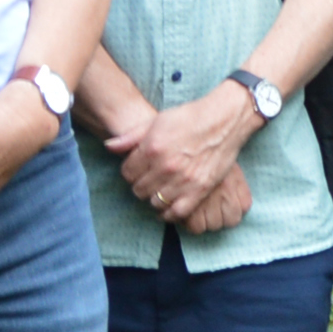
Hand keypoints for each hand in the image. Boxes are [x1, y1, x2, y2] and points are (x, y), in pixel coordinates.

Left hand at [106, 82, 256, 221]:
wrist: (223, 121)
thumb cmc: (190, 118)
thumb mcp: (157, 121)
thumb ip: (131, 136)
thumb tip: (109, 146)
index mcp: (152, 148)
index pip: (127, 173)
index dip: (130, 171)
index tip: (139, 169)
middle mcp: (165, 167)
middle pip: (138, 190)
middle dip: (141, 185)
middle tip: (149, 179)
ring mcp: (182, 181)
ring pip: (154, 202)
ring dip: (154, 198)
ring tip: (160, 190)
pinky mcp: (199, 191)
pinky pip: (176, 212)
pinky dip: (169, 213)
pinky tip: (168, 206)